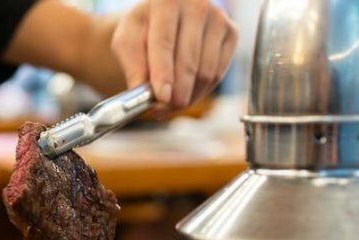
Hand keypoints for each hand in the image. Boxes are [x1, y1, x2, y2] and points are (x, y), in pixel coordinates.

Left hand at [111, 0, 237, 111]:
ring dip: (187, 96)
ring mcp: (218, 17)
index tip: (161, 97)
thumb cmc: (144, 30)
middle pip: (188, 61)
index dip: (163, 73)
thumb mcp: (127, 42)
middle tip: (161, 111)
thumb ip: (132, 66)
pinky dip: (200, 91)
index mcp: (166, 0)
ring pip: (205, 72)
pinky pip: (217, 74)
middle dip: (175, 93)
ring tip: (168, 104)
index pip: (164, 43)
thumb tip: (143, 94)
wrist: (164, 18)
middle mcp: (196, 4)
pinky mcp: (231, 32)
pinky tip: (186, 92)